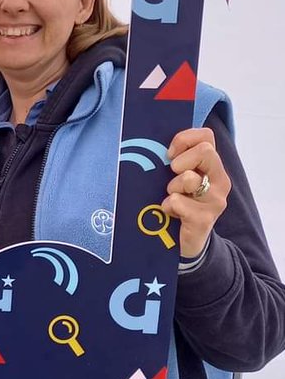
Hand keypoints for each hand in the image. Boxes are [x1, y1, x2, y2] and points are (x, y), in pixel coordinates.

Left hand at [162, 127, 230, 258]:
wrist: (187, 242)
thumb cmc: (179, 204)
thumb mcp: (179, 178)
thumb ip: (177, 160)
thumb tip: (157, 145)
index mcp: (213, 167)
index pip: (206, 136)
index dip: (184, 139)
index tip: (170, 155)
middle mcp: (220, 181)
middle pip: (205, 151)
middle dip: (180, 162)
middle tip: (173, 178)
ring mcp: (215, 200)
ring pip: (189, 178)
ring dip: (172, 187)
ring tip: (172, 198)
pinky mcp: (204, 219)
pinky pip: (178, 202)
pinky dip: (168, 206)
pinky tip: (170, 214)